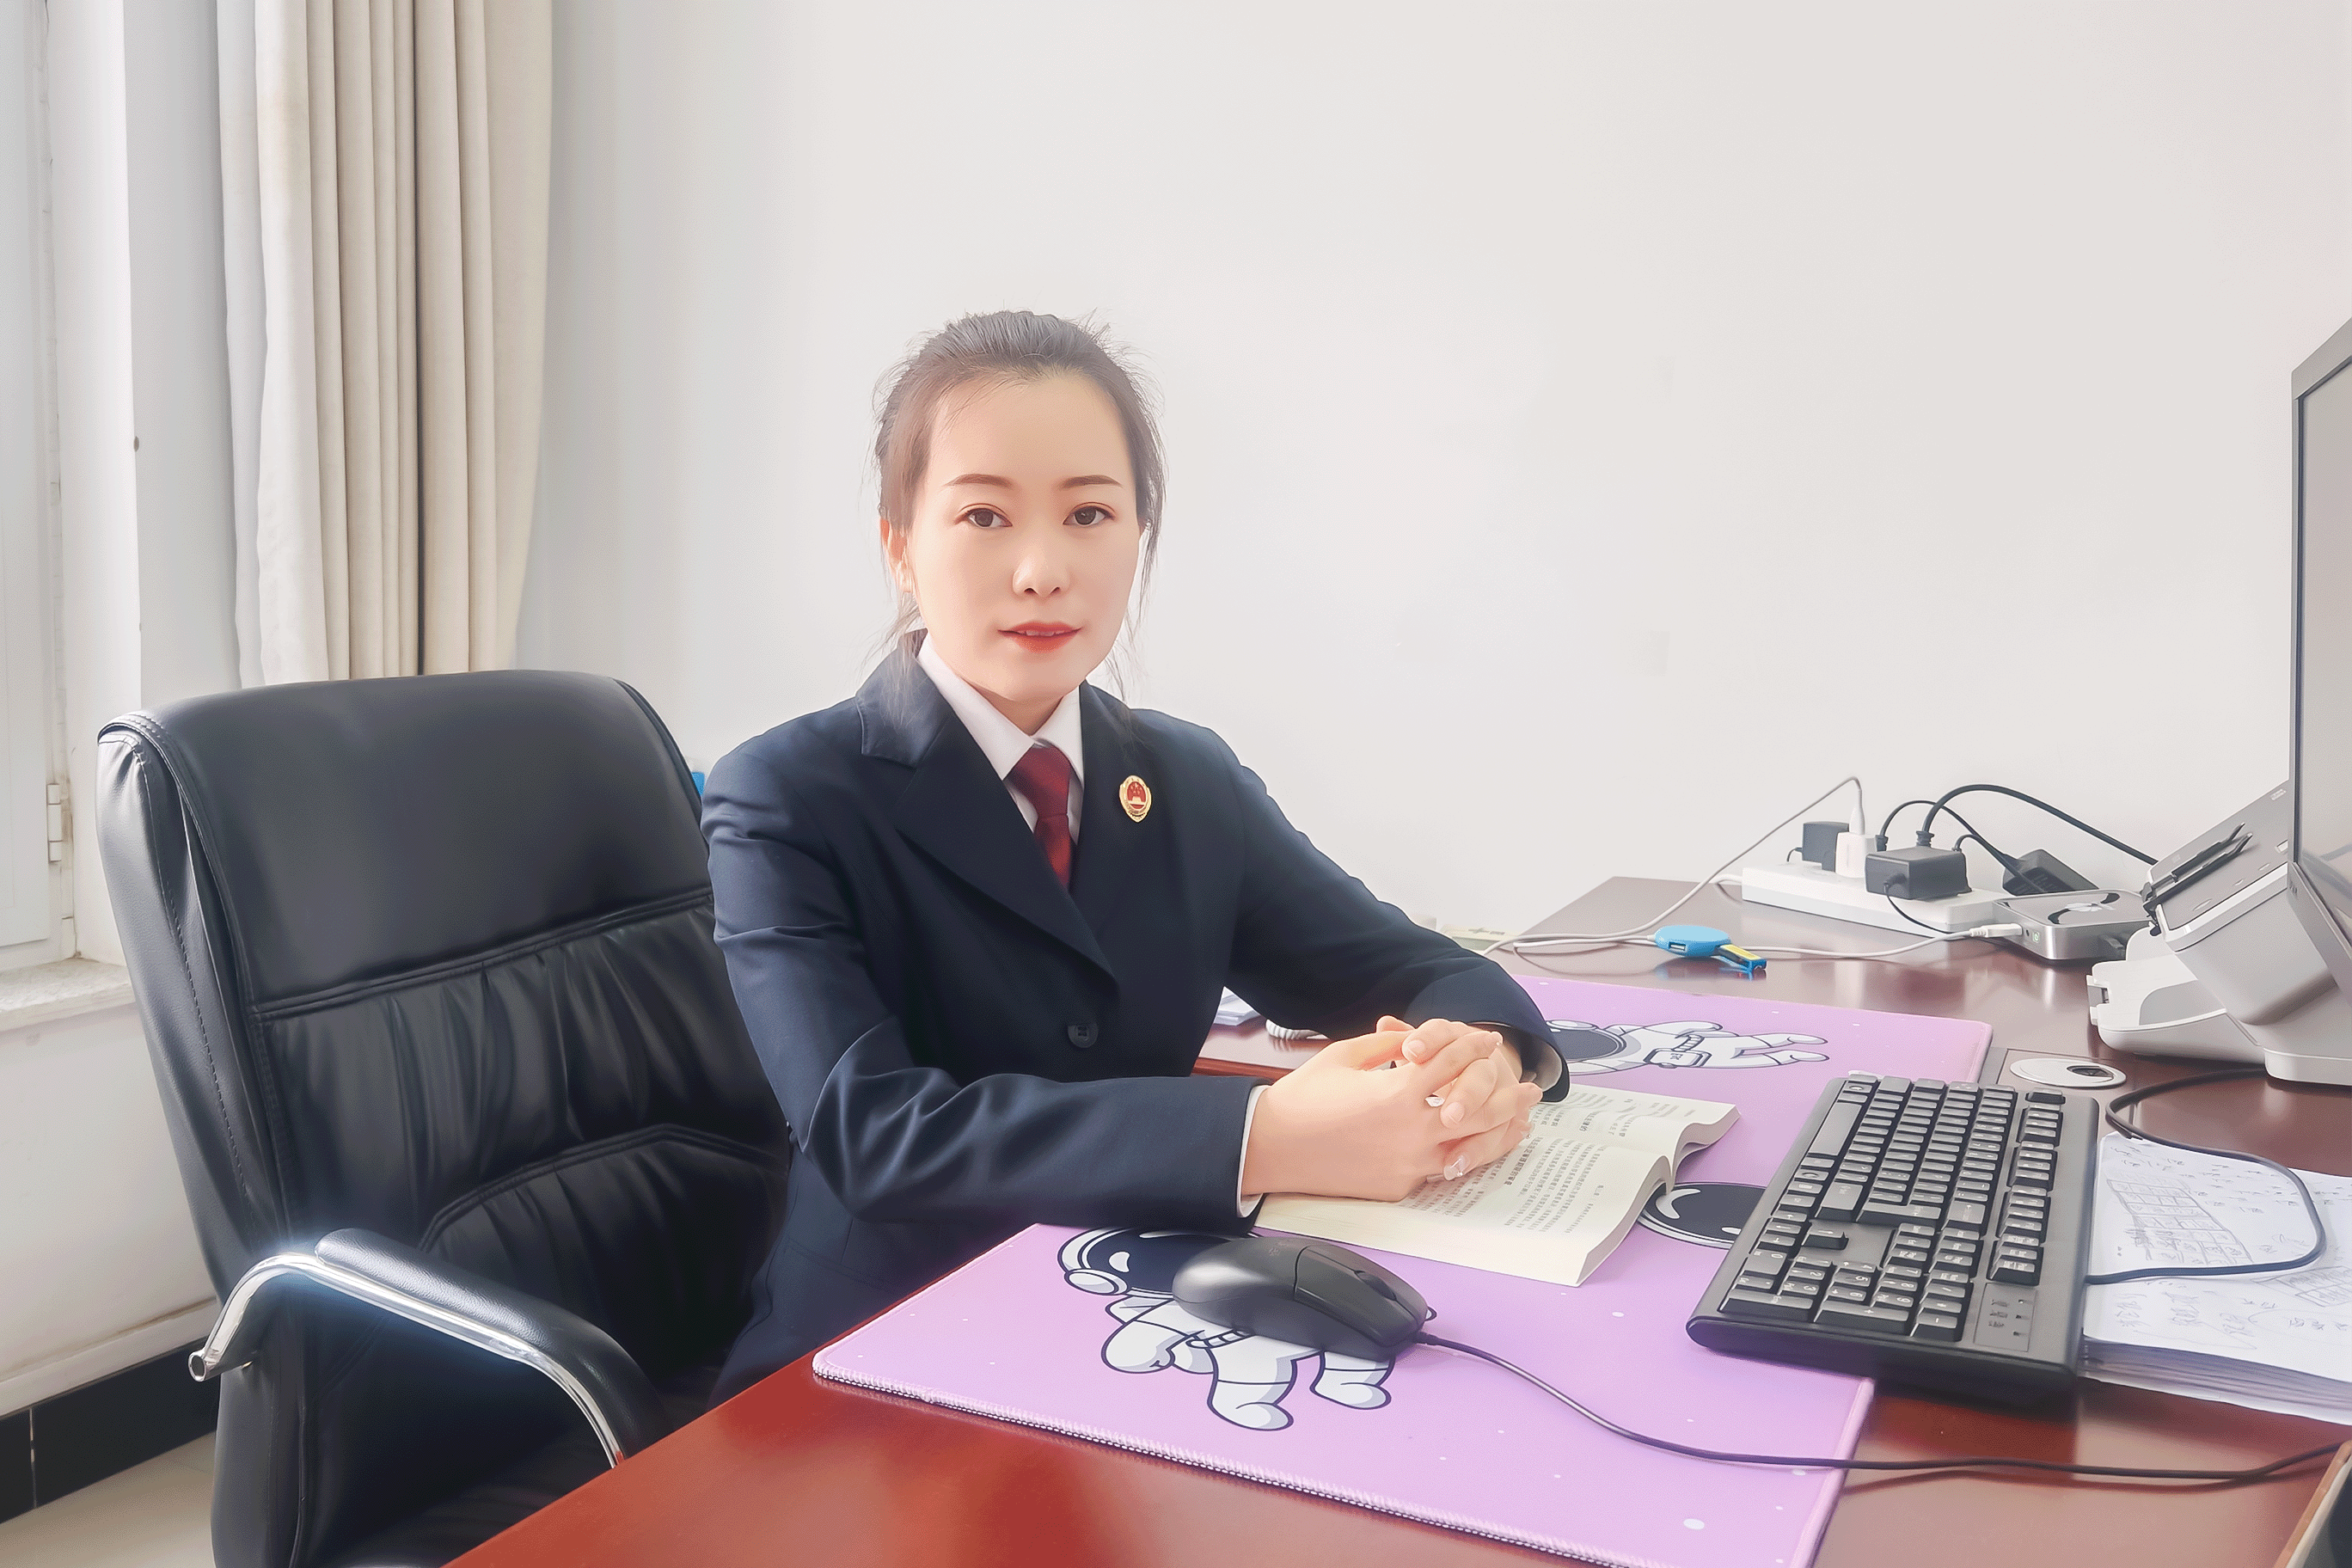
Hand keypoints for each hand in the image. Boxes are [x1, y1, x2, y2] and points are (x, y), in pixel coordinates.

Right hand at [1239, 1021, 1539, 1202]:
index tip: (1487, 1040)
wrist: (1273, 1147)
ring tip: (1521, 1119)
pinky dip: (1466, 1155)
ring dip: (1501, 1130)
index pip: (1452, 1062)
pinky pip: (1442, 1168)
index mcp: (1400, 1090)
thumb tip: (1417, 1041)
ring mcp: (1410, 1162)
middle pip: (1480, 1108)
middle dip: (1507, 1092)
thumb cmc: (1304, 1097)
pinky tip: (1478, 1147)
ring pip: (1473, 1146)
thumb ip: (1388, 1046)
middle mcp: (1413, 1129)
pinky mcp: (1400, 1184)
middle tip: (1528, 1085)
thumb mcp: (1346, 1056)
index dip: (1472, 1046)